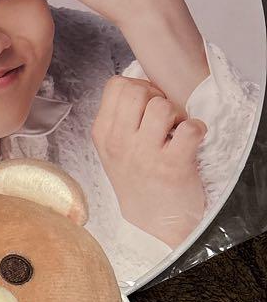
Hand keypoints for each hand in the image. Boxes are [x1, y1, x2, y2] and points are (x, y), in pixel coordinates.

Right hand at [92, 76, 206, 247]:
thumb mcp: (114, 148)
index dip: (138, 88)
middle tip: (161, 120)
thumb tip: (140, 81)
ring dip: (176, 115)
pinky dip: (197, 130)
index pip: (116, 85)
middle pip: (137, 90)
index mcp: (103, 135)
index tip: (145, 108)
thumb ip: (120, 115)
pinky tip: (190, 143)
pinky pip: (190, 127)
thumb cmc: (138, 178)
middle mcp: (120, 144)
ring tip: (174, 132)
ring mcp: (145, 156)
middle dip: (156, 97)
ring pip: (162, 106)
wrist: (153, 220)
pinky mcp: (172, 166)